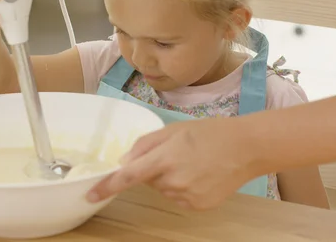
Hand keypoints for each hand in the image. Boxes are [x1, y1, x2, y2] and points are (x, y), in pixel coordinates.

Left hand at [87, 117, 255, 209]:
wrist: (245, 148)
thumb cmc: (209, 133)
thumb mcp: (173, 130)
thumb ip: (145, 145)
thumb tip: (124, 162)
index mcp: (164, 159)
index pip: (128, 177)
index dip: (106, 187)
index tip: (90, 195)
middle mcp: (173, 182)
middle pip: (149, 180)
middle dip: (155, 169)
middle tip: (178, 153)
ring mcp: (186, 197)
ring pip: (164, 190)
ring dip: (170, 179)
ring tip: (193, 163)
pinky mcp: (197, 206)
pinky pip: (178, 198)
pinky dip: (183, 188)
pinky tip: (200, 175)